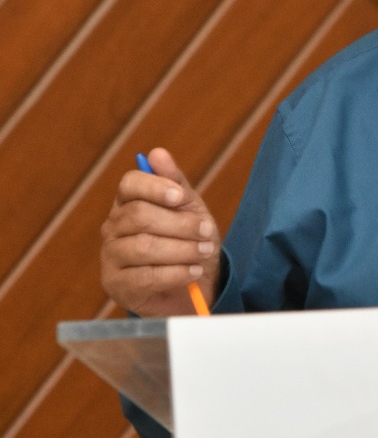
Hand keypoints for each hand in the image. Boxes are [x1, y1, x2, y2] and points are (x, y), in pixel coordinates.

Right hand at [101, 147, 220, 316]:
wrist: (194, 282)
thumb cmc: (188, 239)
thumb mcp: (189, 208)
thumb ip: (175, 182)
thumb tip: (157, 152)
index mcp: (128, 202)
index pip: (129, 184)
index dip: (154, 187)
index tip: (181, 196)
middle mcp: (112, 227)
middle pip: (139, 216)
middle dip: (180, 224)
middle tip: (207, 232)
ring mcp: (111, 256)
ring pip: (143, 246)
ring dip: (182, 249)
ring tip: (204, 252)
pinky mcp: (116, 285)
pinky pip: (146, 276)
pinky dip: (176, 273)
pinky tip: (193, 271)